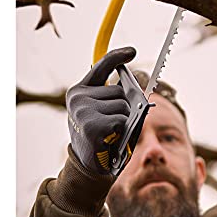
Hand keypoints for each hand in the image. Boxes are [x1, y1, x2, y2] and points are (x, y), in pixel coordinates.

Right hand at [66, 47, 135, 174]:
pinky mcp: (92, 125)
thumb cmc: (100, 136)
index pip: (101, 66)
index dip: (118, 56)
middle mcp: (78, 97)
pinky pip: (122, 119)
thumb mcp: (104, 111)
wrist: (87, 166)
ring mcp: (83, 110)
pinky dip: (122, 130)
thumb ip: (115, 96)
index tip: (132, 51)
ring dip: (123, 120)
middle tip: (111, 124)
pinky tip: (109, 138)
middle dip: (124, 107)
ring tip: (110, 132)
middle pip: (119, 91)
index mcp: (80, 91)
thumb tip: (138, 84)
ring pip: (123, 106)